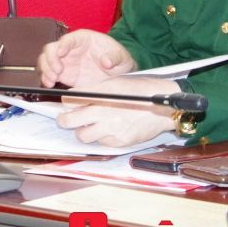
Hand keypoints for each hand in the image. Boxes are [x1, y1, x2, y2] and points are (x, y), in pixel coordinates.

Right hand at [38, 29, 135, 86]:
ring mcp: (65, 61)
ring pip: (46, 60)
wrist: (118, 73)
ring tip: (51, 80)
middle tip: (57, 71)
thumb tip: (106, 62)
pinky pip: (49, 74)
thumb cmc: (119, 59)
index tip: (61, 53)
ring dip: (45, 69)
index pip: (68, 39)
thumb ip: (114, 57)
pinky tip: (49, 84)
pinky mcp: (63, 74)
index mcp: (82, 39)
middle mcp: (69, 48)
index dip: (63, 45)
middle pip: (51, 48)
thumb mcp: (122, 57)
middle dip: (50, 59)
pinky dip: (46, 79)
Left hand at [54, 75, 180, 147]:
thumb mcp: (113, 83)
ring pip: (82, 136)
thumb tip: (71, 96)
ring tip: (89, 125)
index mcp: (101, 96)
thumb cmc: (139, 91)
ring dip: (82, 131)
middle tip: (65, 118)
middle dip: (64, 120)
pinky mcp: (119, 142)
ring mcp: (111, 130)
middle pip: (69, 121)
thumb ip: (91, 90)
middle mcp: (104, 113)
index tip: (65, 104)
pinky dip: (99, 137)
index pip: (70, 101)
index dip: (64, 103)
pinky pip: (100, 143)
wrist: (163, 108)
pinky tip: (106, 129)